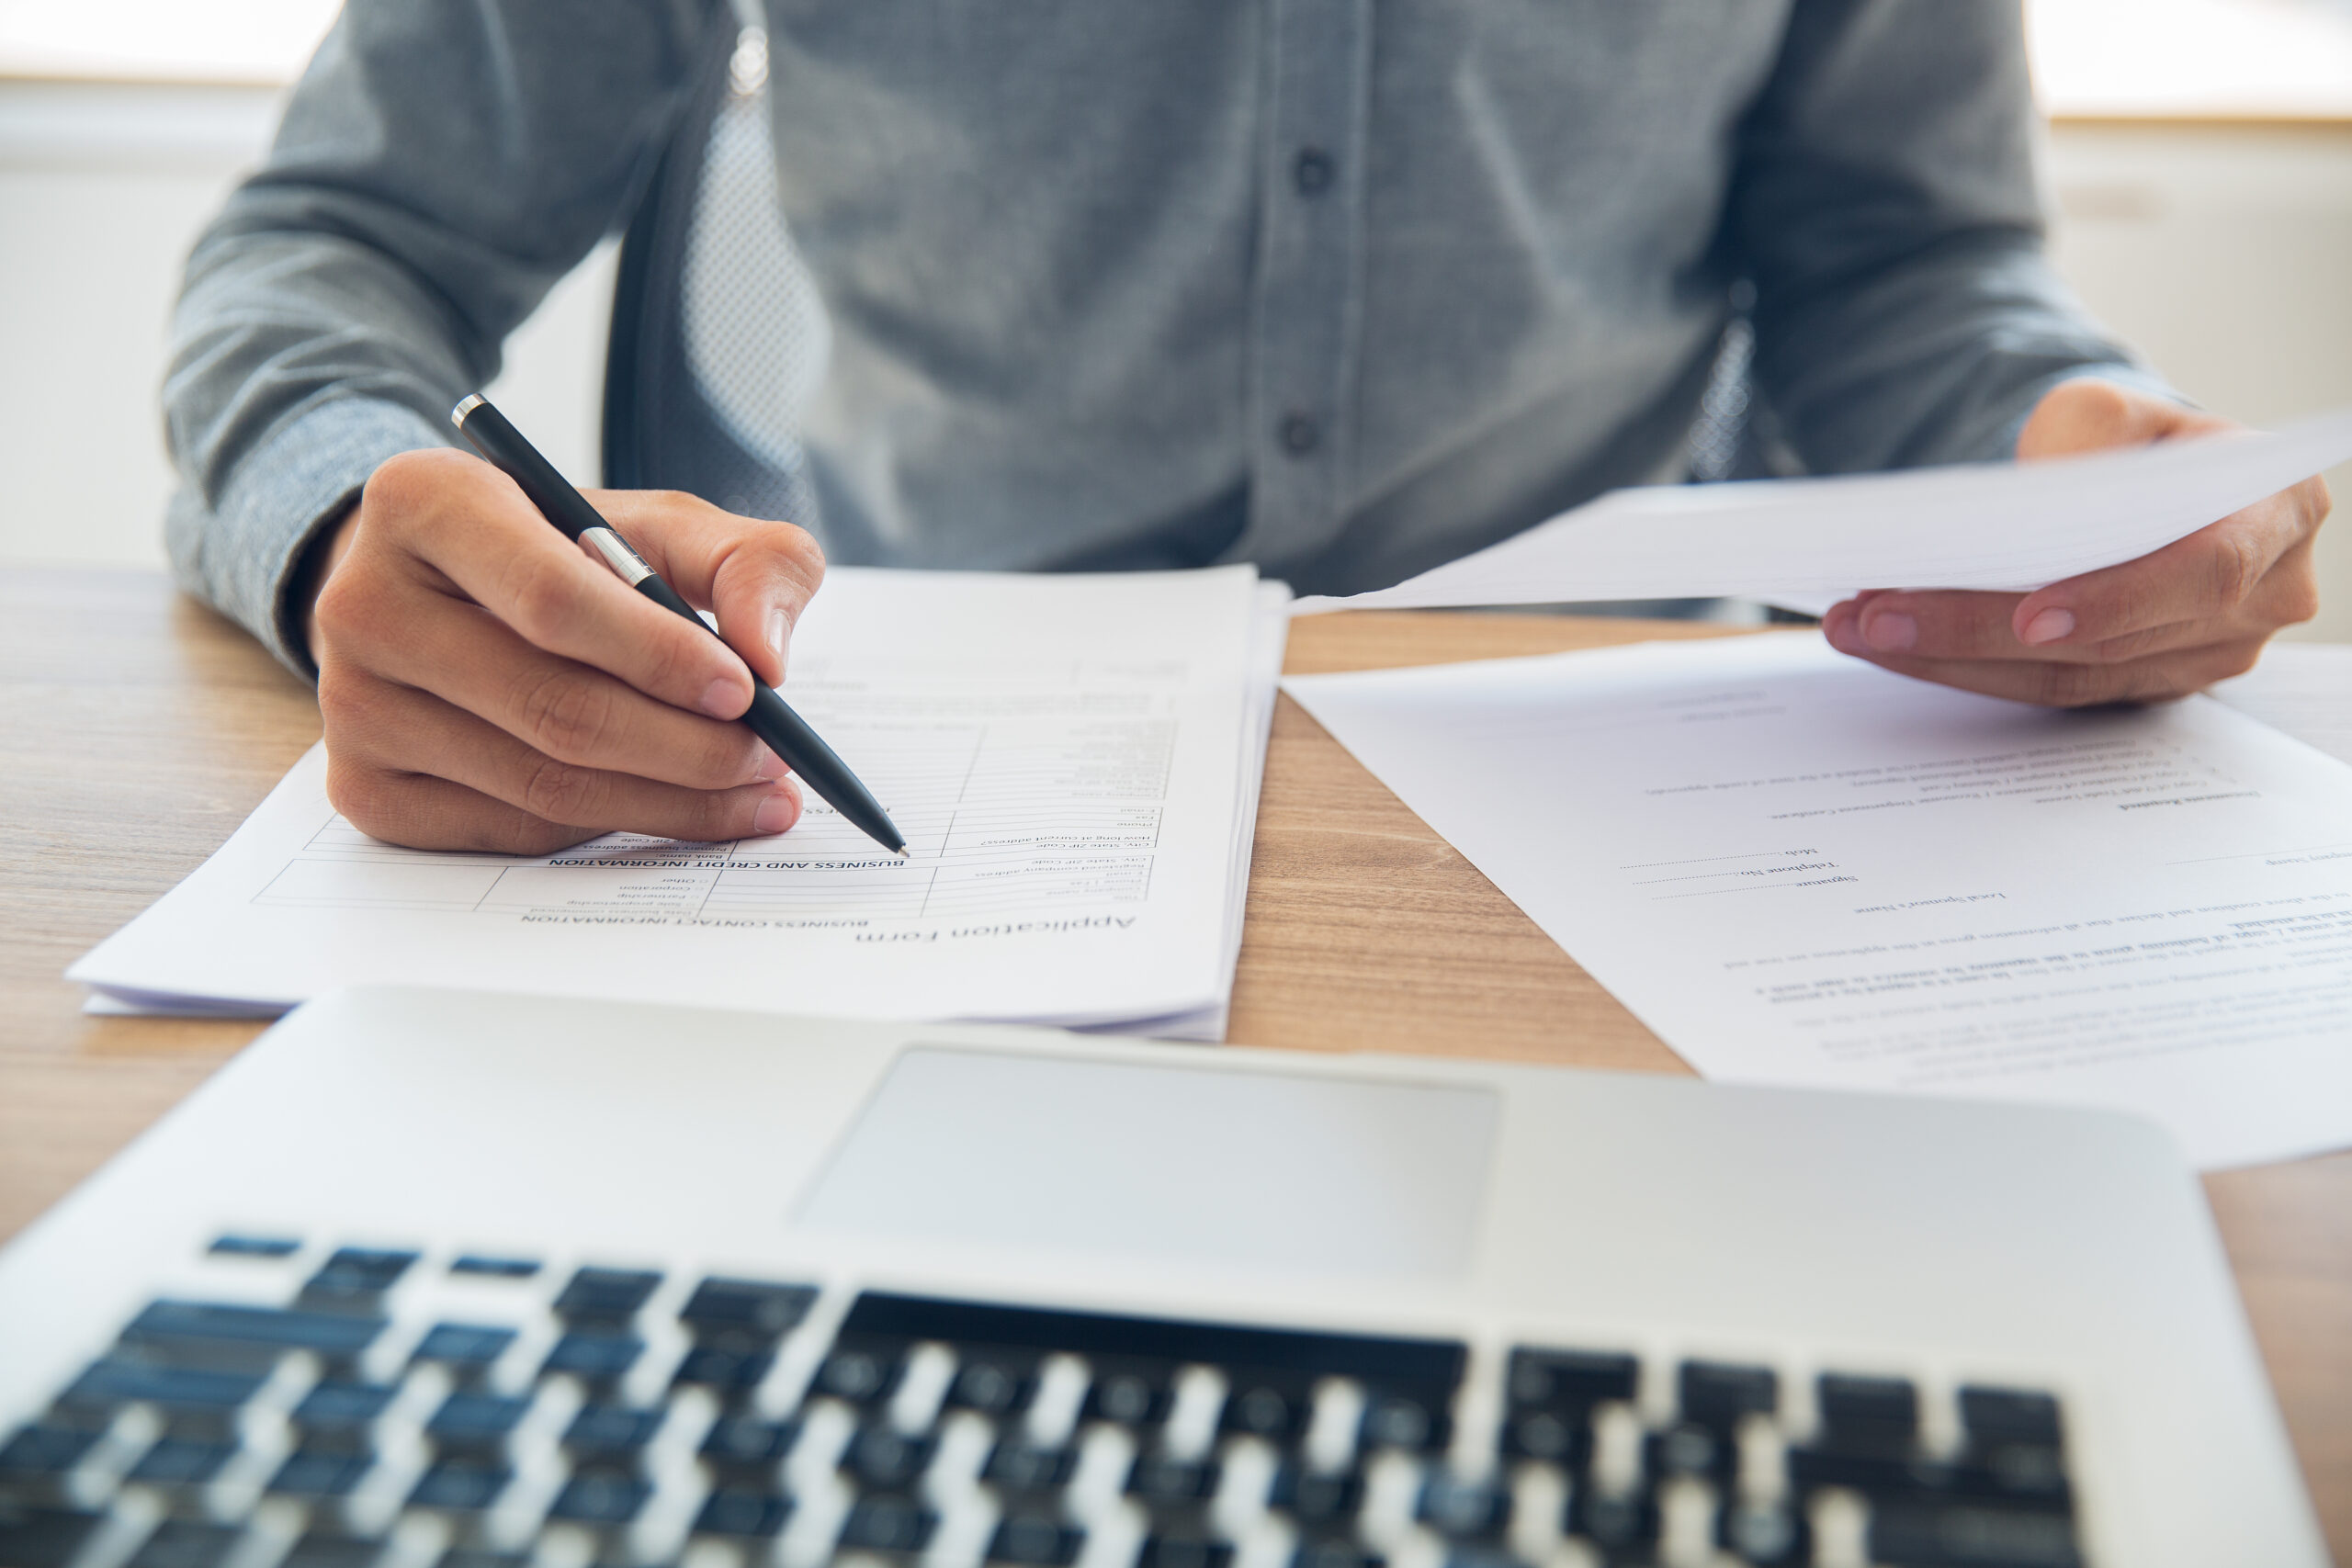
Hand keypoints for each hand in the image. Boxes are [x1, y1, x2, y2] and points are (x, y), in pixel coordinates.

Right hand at [302, 446, 823, 852]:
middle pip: (553, 707)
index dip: (658, 654)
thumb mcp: (660, 524)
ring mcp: (351, 707)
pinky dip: (607, 827)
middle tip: (772, 760)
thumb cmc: (564, 552)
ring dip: (668, 801)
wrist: (445, 594)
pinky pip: (513, 831)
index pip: (551, 597)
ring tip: (753, 792)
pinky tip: (667, 806)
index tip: (747, 690)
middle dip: (686, 747)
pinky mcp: (363, 789)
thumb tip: (768, 655)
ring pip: (540, 785)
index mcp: (424, 502)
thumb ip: (745, 561)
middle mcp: (362, 604)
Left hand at [1820, 378, 2330, 705]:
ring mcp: (2207, 655)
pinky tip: (1893, 644)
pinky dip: (1963, 668)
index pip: (2204, 571)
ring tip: (1859, 626)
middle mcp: (2263, 599)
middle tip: (1875, 612)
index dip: (2116, 600)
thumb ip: (2087, 436)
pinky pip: (2050, 693)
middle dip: (1978, 627)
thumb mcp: (2113, 408)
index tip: (2029, 616)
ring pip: (2068, 678)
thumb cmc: (2134, 440)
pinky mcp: (2145, 684)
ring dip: (1950, 657)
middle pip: (2110, 638)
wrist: (2143, 482)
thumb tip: (2030, 500)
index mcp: (2279, 512)